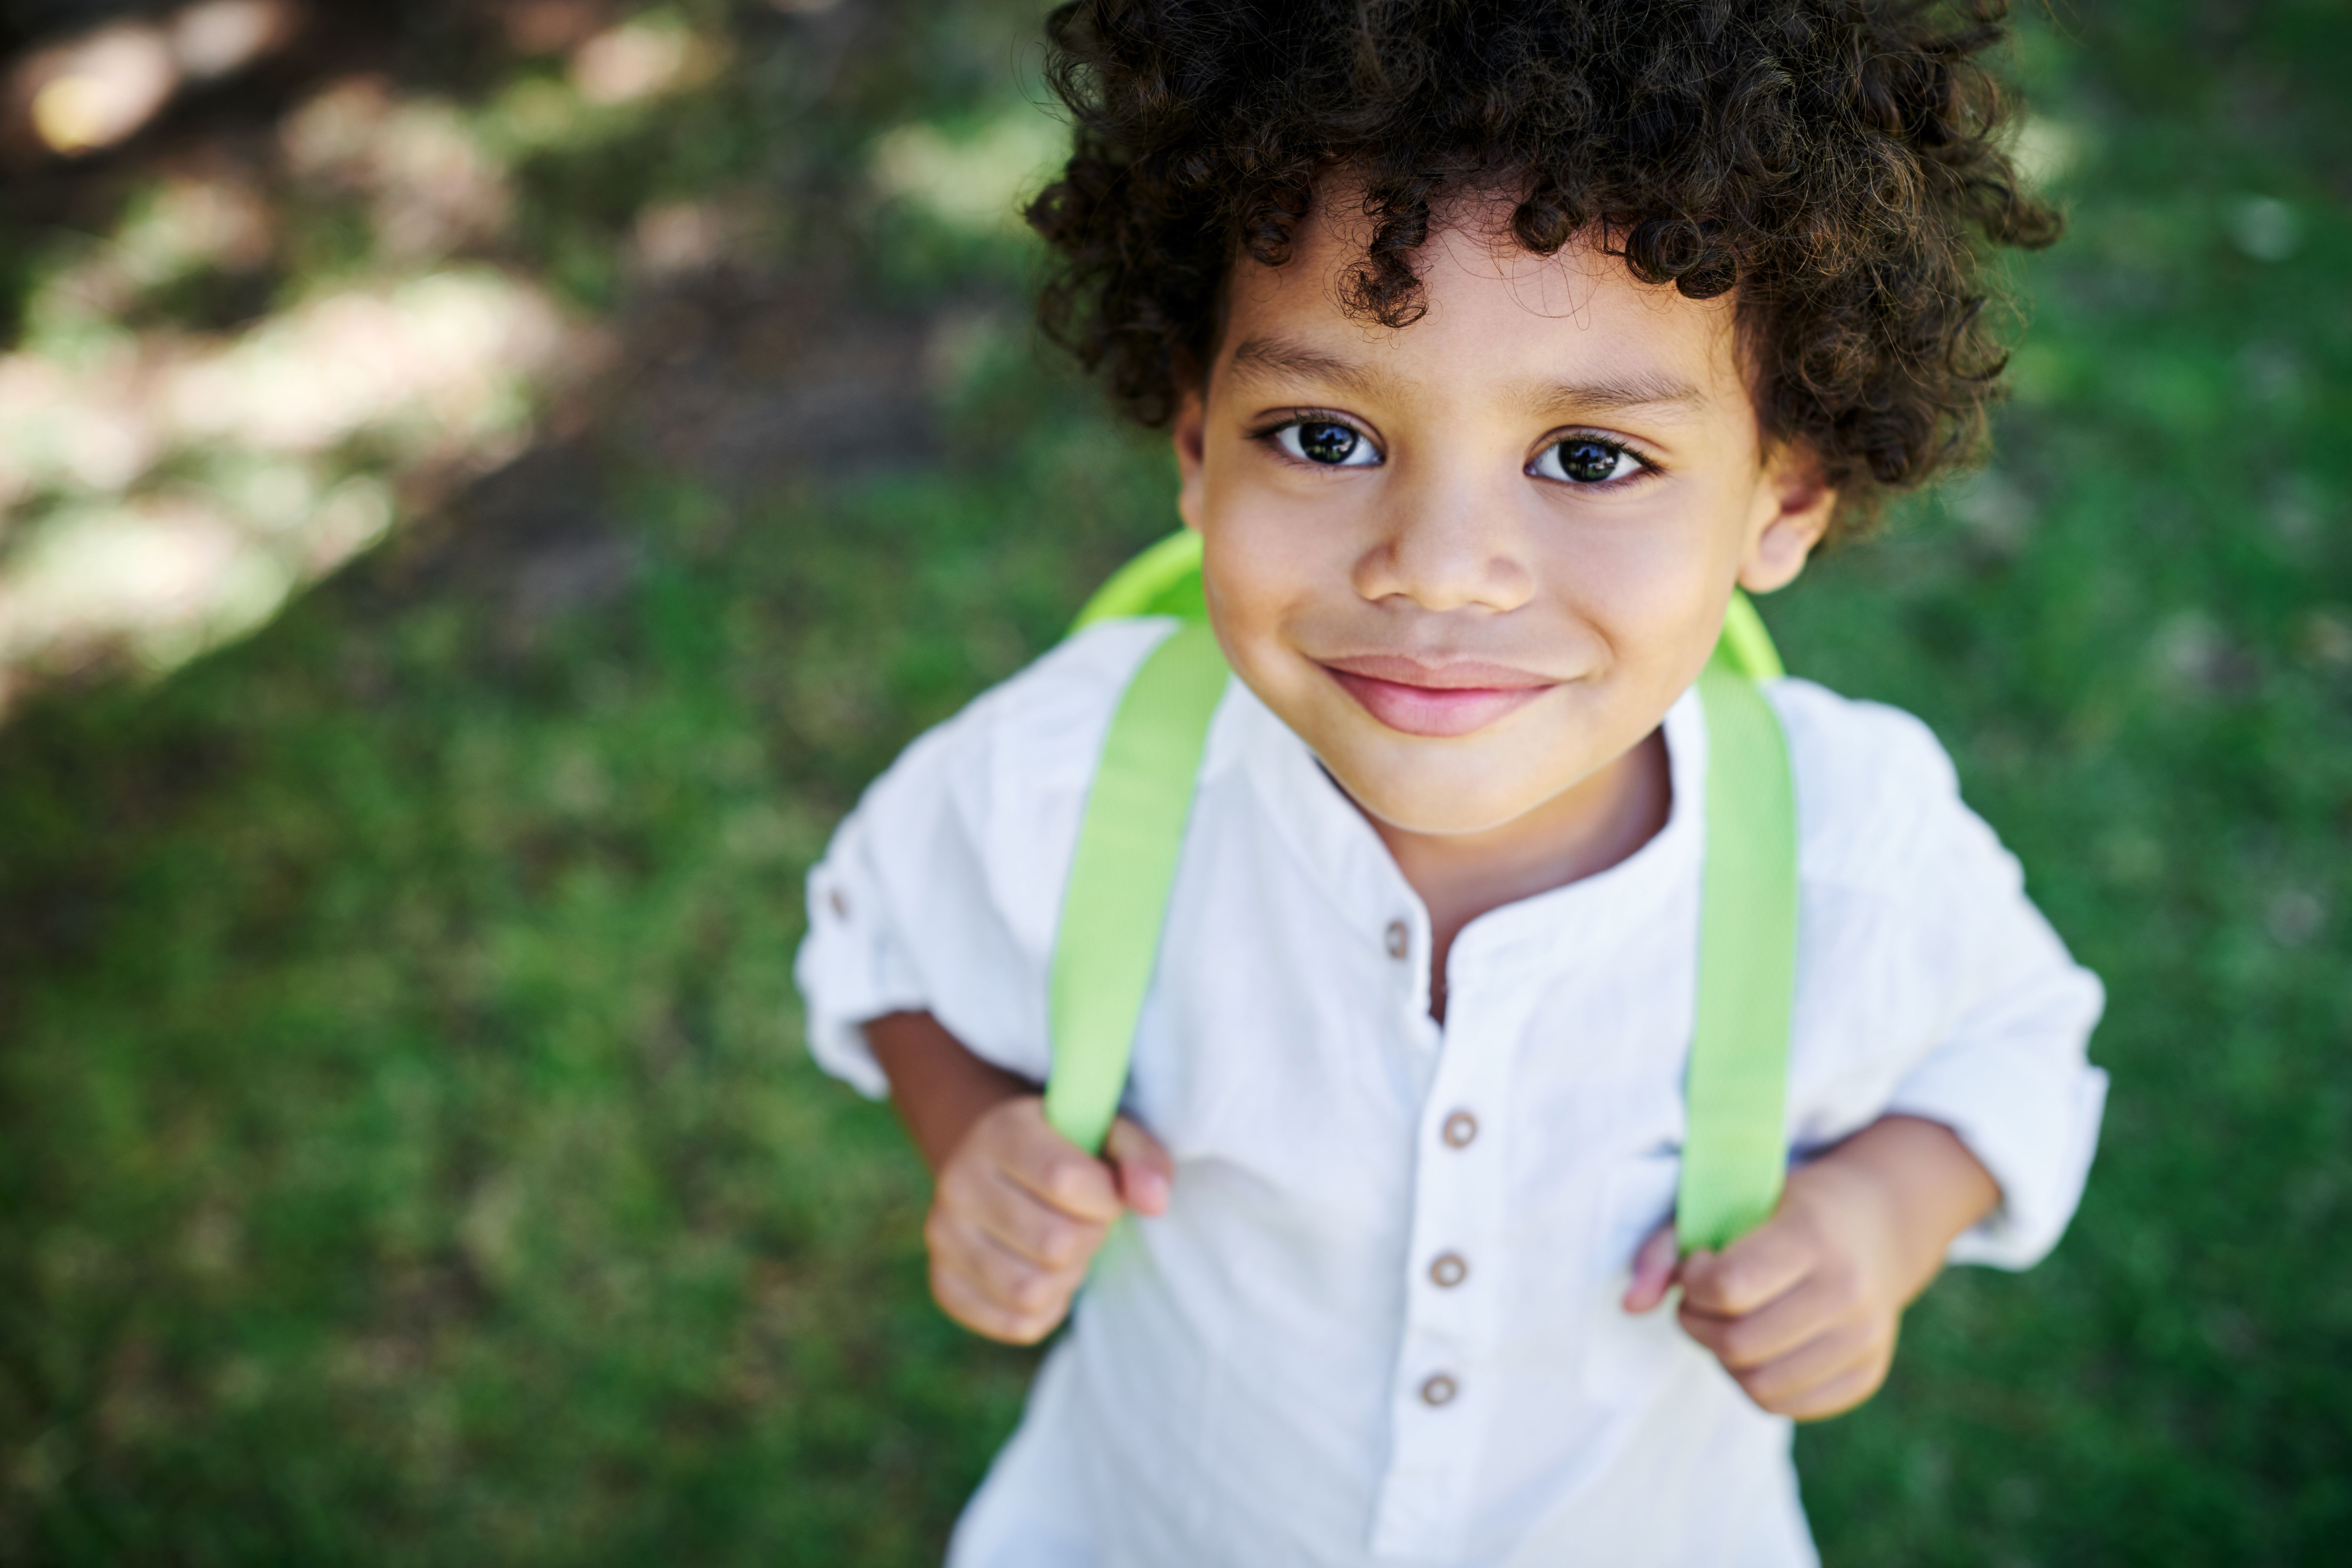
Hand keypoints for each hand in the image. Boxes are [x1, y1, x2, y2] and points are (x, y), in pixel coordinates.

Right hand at [923, 1095, 1172, 1343]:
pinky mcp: (944, 1284)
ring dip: (1068, 1276)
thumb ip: (1141, 1158)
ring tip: (1065, 1248)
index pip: (1064, 1180)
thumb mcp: (1109, 1135)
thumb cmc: (1069, 1152)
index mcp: (1001, 1133)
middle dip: (1089, 1238)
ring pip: (1031, 1291)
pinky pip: (1016, 1324)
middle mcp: (959, 1183)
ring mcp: (943, 1236)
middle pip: (1054, 1243)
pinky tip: (1044, 1272)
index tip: (1108, 1193)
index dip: (1105, 1198)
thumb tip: (1154, 1202)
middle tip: (1086, 1222)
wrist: (1000, 1167)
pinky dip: (1047, 1309)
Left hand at [1620, 1116, 1997, 1419]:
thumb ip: (1668, 1246)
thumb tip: (1629, 1306)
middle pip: (1739, 1343)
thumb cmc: (1785, 1209)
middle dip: (1698, 1325)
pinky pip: (1788, 1407)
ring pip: (1760, 1385)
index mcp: (1812, 1238)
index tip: (1700, 1265)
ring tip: (1728, 1324)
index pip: (1729, 1288)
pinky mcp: (1866, 1374)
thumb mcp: (1729, 1204)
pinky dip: (1756, 1383)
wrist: (1877, 1224)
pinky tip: (1759, 1346)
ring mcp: (1864, 1339)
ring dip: (1723, 1358)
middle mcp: (1847, 1293)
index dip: (1694, 1283)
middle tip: (1700, 1301)